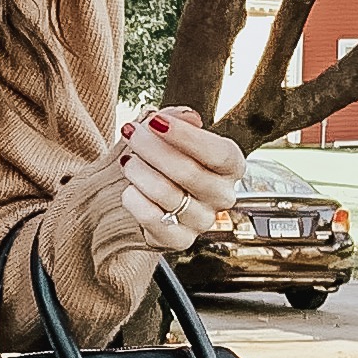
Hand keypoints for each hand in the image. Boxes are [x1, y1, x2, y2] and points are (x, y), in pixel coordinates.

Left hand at [105, 104, 244, 264]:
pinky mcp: (179, 240)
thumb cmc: (162, 158)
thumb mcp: (169, 133)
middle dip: (152, 148)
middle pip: (189, 172)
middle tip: (131, 133)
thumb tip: (187, 117)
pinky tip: (129, 189)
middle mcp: (222, 196)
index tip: (156, 121)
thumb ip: (177, 120)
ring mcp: (202, 220)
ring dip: (139, 171)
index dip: (186, 136)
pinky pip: (152, 218)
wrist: (143, 193)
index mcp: (231, 166)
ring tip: (126, 161)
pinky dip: (134, 199)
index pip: (219, 153)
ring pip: (167, 193)